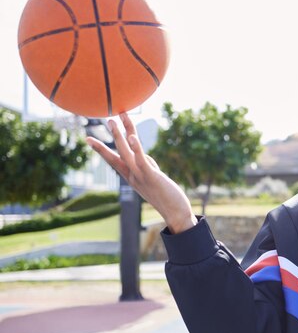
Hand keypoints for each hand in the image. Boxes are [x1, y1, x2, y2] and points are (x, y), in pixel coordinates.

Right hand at [86, 112, 196, 233]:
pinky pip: (142, 161)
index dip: (102, 148)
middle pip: (118, 153)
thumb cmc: (166, 195)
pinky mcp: (152, 177)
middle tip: (107, 119)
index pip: (114, 159)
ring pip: (126, 154)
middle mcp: (132, 176)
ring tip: (113, 121)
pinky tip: (133, 137)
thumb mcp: (152, 177)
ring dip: (119, 136)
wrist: (175, 213)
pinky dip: (136, 149)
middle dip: (113, 136)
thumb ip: (146, 164)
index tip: (88, 139)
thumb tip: (141, 153)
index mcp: (131, 176)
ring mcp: (140, 177)